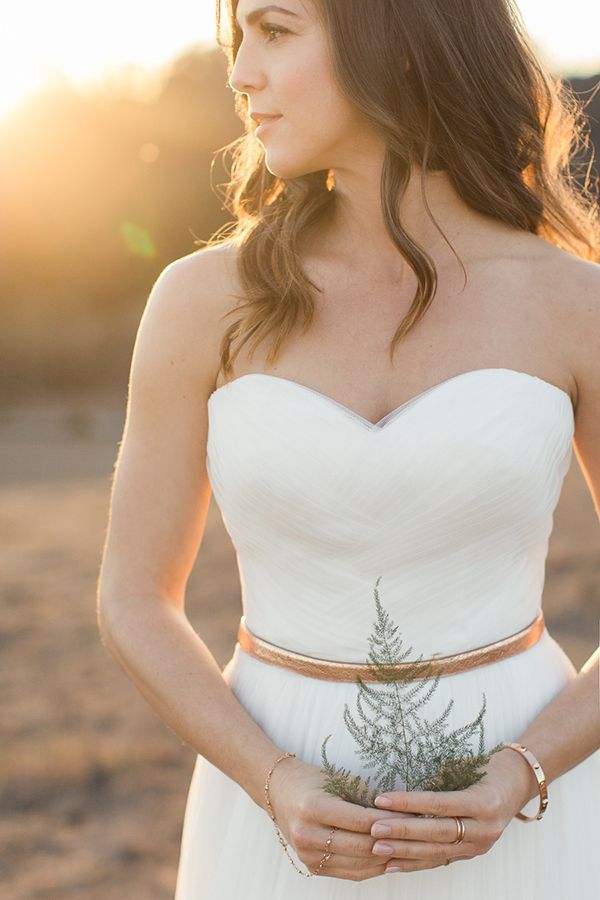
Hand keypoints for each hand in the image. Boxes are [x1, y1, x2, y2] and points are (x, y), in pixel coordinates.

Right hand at [267, 756, 412, 880]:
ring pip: (359, 864)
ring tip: (408, 848)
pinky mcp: (312, 866)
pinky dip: (372, 867)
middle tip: (416, 834)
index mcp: (313, 808)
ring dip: (386, 858)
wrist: (278, 792)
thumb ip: (365, 797)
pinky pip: (350, 872)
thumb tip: (400, 811)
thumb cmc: (311, 780)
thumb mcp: (336, 779)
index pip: (361, 820)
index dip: (390, 821)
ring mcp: (307, 854)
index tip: (412, 816)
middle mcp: (307, 834)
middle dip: (392, 841)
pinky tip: (389, 858)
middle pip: (361, 846)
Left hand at [368, 748, 537, 872]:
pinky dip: (416, 863)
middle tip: (374, 829)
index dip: (409, 803)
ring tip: (377, 848)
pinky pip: (441, 860)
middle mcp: (485, 827)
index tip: (381, 799)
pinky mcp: (474, 852)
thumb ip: (440, 781)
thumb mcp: (467, 766)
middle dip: (403, 832)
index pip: (439, 804)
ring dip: (405, 851)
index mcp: (483, 801)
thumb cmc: (489, 766)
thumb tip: (402, 789)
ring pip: (438, 851)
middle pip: (437, 832)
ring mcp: (481, 844)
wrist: (519, 781)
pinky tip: (393, 865)